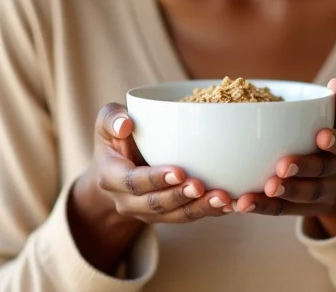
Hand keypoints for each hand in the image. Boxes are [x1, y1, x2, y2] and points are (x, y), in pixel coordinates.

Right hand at [68, 102, 231, 273]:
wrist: (115, 167)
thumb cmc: (115, 138)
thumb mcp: (106, 123)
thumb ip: (112, 119)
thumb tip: (125, 124)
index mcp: (112, 177)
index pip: (133, 182)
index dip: (155, 179)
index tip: (178, 171)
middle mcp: (128, 201)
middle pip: (155, 204)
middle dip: (179, 197)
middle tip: (201, 186)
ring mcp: (147, 212)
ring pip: (174, 216)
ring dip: (199, 209)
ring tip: (223, 199)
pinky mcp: (166, 215)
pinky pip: (187, 216)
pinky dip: (209, 212)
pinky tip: (229, 205)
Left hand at [234, 79, 335, 235]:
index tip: (322, 135)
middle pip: (323, 173)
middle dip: (303, 169)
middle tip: (282, 166)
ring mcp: (324, 194)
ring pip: (304, 195)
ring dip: (284, 193)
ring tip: (265, 188)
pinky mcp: (304, 208)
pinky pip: (285, 210)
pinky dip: (264, 208)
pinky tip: (244, 203)